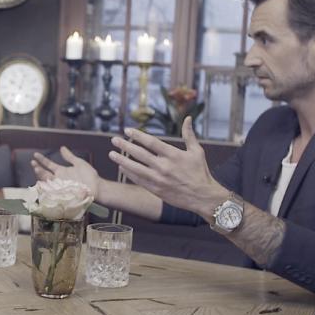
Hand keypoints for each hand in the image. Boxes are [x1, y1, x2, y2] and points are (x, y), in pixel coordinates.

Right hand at [31, 147, 100, 195]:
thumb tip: (62, 148)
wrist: (97, 187)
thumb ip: (69, 157)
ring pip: (46, 181)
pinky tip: (41, 182)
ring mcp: (59, 186)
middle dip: (38, 168)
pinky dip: (45, 187)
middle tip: (33, 163)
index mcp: (61, 171)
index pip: (48, 165)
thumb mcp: (79, 163)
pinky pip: (51, 191)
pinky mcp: (62, 193)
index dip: (42, 160)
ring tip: (37, 169)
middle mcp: (58, 179)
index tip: (35, 154)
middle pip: (44, 174)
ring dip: (40, 175)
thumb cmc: (89, 176)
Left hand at [109, 117, 225, 218]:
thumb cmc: (200, 172)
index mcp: (173, 155)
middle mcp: (164, 166)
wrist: (203, 196)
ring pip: (135, 168)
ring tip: (111, 154)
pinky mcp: (156, 190)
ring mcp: (158, 179)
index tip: (127, 130)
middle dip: (125, 146)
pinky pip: (138, 180)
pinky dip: (129, 173)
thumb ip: (189, 135)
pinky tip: (121, 167)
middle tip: (114, 140)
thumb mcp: (197, 151)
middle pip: (140, 154)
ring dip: (122, 160)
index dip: (137, 135)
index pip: (151, 142)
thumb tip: (187, 118)